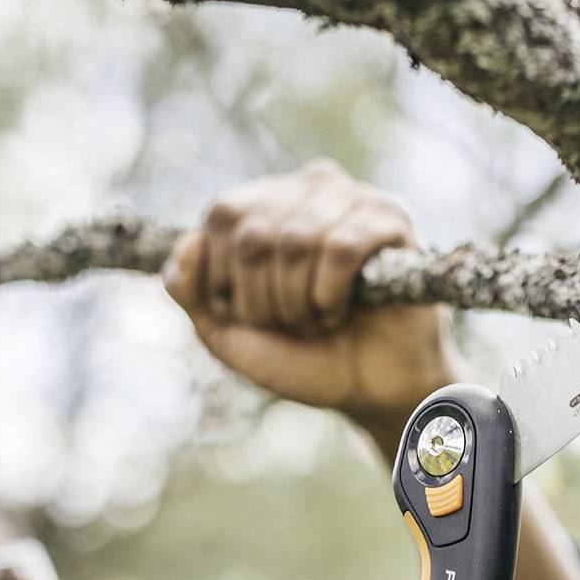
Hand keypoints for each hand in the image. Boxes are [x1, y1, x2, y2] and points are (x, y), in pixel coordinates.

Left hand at [161, 159, 461, 432]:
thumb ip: (189, 290)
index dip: (227, 278)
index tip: (251, 313)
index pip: (223, 215)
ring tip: (318, 319)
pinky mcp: (390, 219)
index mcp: (263, 202)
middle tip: (289, 323)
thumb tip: (190, 242)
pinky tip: (343, 311)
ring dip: (300, 303)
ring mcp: (351, 198)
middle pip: (256, 234)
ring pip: (298, 240)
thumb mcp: (226, 333)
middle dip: (264, 300)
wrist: (366, 391)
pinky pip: (342, 247)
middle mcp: (306, 188)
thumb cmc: (299, 356)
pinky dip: (332, 295)